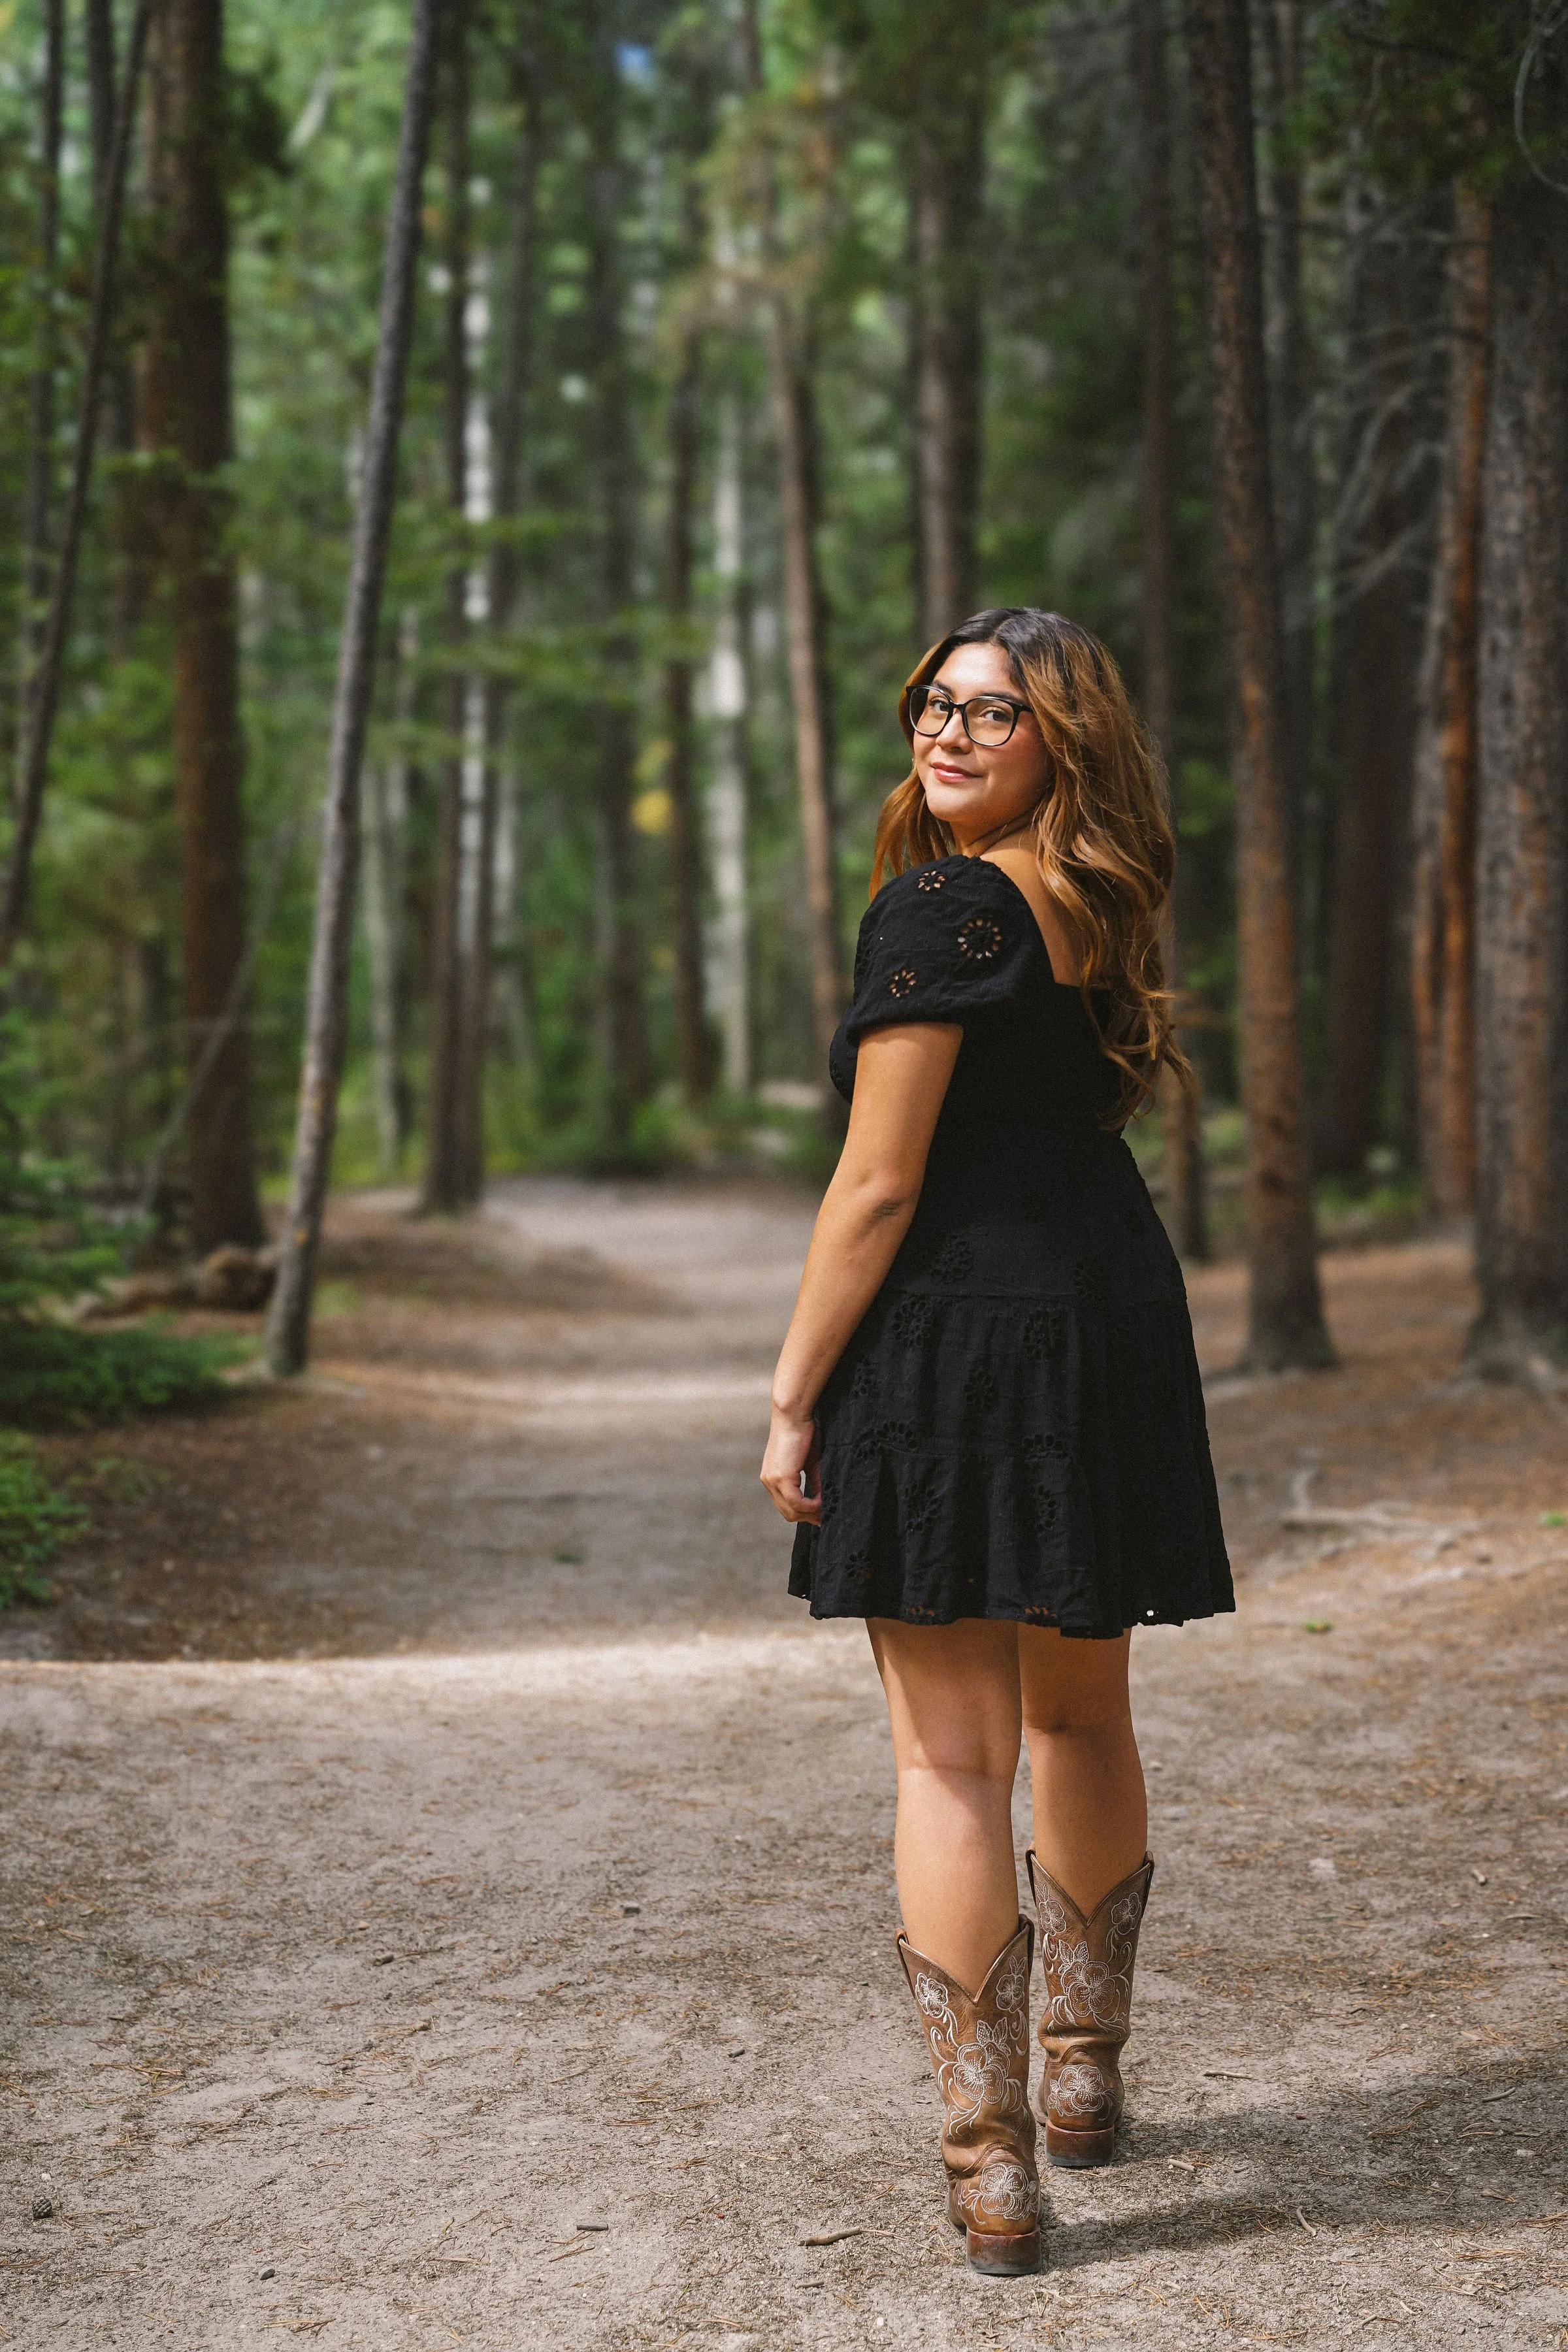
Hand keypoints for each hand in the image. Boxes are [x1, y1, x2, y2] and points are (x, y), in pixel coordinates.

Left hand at [760, 1407, 820, 1523]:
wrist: (794, 1414)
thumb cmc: (804, 1432)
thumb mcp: (810, 1463)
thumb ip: (814, 1483)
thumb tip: (823, 1501)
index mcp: (772, 1477)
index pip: (785, 1506)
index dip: (803, 1514)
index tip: (821, 1516)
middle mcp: (768, 1481)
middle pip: (787, 1513)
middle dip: (808, 1518)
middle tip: (826, 1517)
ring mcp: (772, 1480)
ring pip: (791, 1511)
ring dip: (810, 1513)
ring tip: (826, 1507)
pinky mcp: (780, 1477)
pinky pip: (796, 1502)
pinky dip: (811, 1506)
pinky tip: (822, 1500)